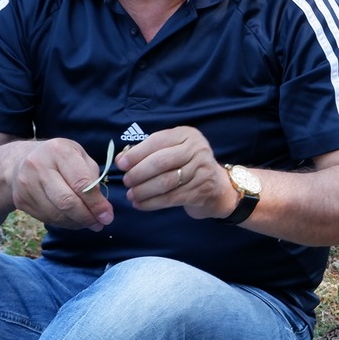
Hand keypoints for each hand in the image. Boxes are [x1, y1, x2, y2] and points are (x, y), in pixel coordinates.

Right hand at [9, 138, 113, 230]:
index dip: (96, 203)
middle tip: (100, 224)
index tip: (107, 216)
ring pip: (56, 214)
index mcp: (59, 151)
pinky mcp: (20, 199)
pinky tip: (73, 221)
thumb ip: (93, 178)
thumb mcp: (80, 157)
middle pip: (66, 201)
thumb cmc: (60, 158)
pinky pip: (46, 218)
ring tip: (89, 224)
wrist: (21, 161)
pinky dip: (63, 223)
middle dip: (87, 217)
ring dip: (76, 223)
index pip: (81, 183)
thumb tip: (103, 209)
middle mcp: (39, 165)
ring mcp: (26, 183)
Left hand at [116, 127, 235, 217]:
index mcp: (187, 135)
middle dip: (139, 173)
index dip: (136, 153)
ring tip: (131, 195)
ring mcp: (201, 171)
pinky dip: (152, 203)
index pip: (157, 141)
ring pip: (165, 182)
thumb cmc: (187, 166)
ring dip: (144, 190)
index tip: (121, 164)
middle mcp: (197, 150)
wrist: (217, 188)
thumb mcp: (172, 151)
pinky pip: (171, 198)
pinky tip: (141, 204)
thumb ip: (148, 153)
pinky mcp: (201, 191)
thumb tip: (121, 160)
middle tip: (126, 181)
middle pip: (161, 162)